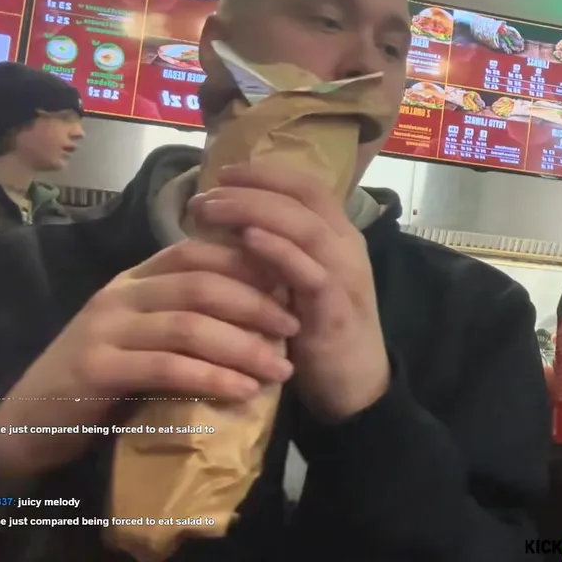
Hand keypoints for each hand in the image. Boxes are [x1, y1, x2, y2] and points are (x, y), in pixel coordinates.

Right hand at [0, 240, 297, 480]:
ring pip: (188, 325)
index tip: (293, 283)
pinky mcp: (94, 369)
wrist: (32, 422)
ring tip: (281, 368)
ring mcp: (103, 329)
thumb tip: (267, 306)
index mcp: (136, 278)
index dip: (249, 263)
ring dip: (242, 346)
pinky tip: (244, 391)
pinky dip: (211, 377)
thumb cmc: (105, 379)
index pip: (199, 251)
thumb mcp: (149, 336)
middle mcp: (120, 294)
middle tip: (296, 326)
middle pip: (201, 284)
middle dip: (256, 304)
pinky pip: (165, 367)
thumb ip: (190, 315)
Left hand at [190, 162, 389, 421]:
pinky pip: (310, 273)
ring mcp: (345, 276)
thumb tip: (231, 224)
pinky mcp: (336, 310)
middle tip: (206, 193)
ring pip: (306, 227)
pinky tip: (247, 239)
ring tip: (213, 208)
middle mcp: (347, 248)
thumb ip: (279, 254)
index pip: (307, 187)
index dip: (266, 174)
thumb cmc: (319, 333)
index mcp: (339, 237)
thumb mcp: (299, 283)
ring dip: (256, 211)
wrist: (355, 388)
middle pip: (303, 199)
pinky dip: (278, 251)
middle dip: (251, 189)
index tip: (224, 172)